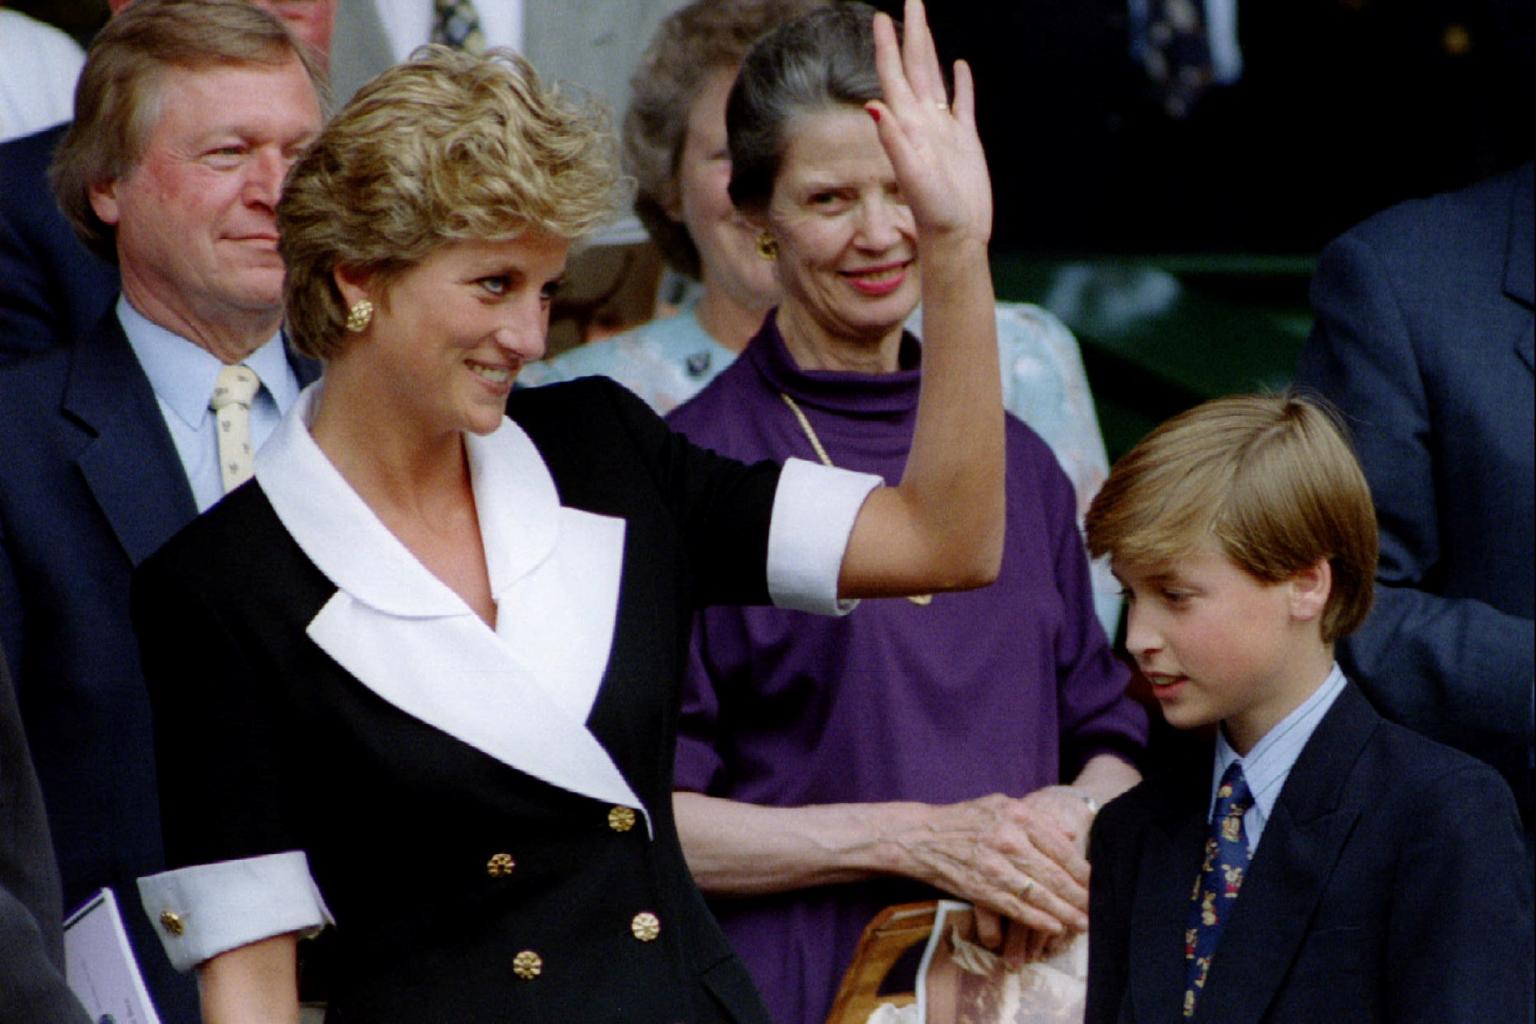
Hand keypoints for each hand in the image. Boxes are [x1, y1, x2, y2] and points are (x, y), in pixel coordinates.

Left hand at [866, 0, 991, 246]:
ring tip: (924, 24)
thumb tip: (873, 106)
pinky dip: (961, 83)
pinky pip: (962, 103)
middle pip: (915, 67)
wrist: (956, 238)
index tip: (881, 16)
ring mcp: (943, 131)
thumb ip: (894, 141)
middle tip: (911, 0)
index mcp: (909, 126)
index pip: (893, 76)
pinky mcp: (964, 141)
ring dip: (929, 50)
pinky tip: (960, 66)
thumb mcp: (912, 177)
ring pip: (935, 79)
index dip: (886, 46)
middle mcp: (923, 123)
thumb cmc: (934, 214)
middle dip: (912, 33)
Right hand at [890, 791, 1090, 935]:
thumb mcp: (1000, 805)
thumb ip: (1036, 818)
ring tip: (1081, 923)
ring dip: (1064, 913)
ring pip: (1039, 895)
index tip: (1095, 883)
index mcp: (1017, 816)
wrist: (921, 836)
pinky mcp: (981, 889)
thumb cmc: (964, 819)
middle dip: (1078, 896)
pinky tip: (1054, 927)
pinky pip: (1017, 908)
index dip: (1081, 869)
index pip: (1060, 847)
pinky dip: (1038, 920)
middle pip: (1054, 874)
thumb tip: (1070, 834)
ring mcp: (994, 866)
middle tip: (1095, 908)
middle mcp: (1009, 839)